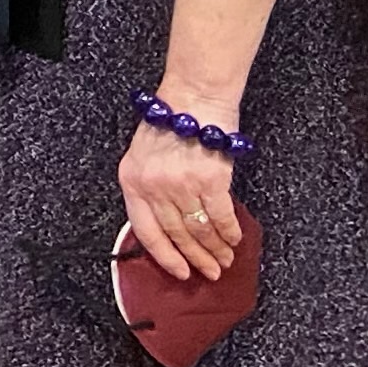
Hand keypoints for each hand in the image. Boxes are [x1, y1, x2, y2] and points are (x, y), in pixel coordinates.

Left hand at [117, 95, 242, 284]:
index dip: (165, 256)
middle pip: (176, 234)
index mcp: (132, 181)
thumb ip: (150, 187)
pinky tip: (235, 240)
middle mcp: (153, 186)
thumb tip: (170, 227)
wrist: (195, 94)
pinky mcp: (209, 180)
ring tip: (226, 260)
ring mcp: (181, 184)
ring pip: (199, 229)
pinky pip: (220, 216)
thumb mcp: (144, 154)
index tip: (180, 272)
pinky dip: (229, 232)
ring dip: (216, 249)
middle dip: (196, 258)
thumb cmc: (172, 119)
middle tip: (210, 272)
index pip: (145, 231)